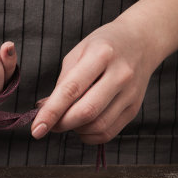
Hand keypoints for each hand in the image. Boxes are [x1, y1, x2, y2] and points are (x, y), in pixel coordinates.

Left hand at [31, 20, 157, 143]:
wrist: (141, 42)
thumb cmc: (103, 46)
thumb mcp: (78, 52)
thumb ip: (62, 82)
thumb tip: (44, 110)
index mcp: (101, 55)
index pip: (71, 90)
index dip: (51, 112)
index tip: (36, 129)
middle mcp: (120, 75)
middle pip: (86, 112)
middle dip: (61, 124)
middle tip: (48, 124)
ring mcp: (130, 93)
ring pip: (97, 126)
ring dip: (75, 129)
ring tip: (67, 119)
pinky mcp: (134, 108)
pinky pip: (108, 132)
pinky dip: (89, 135)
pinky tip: (82, 125)